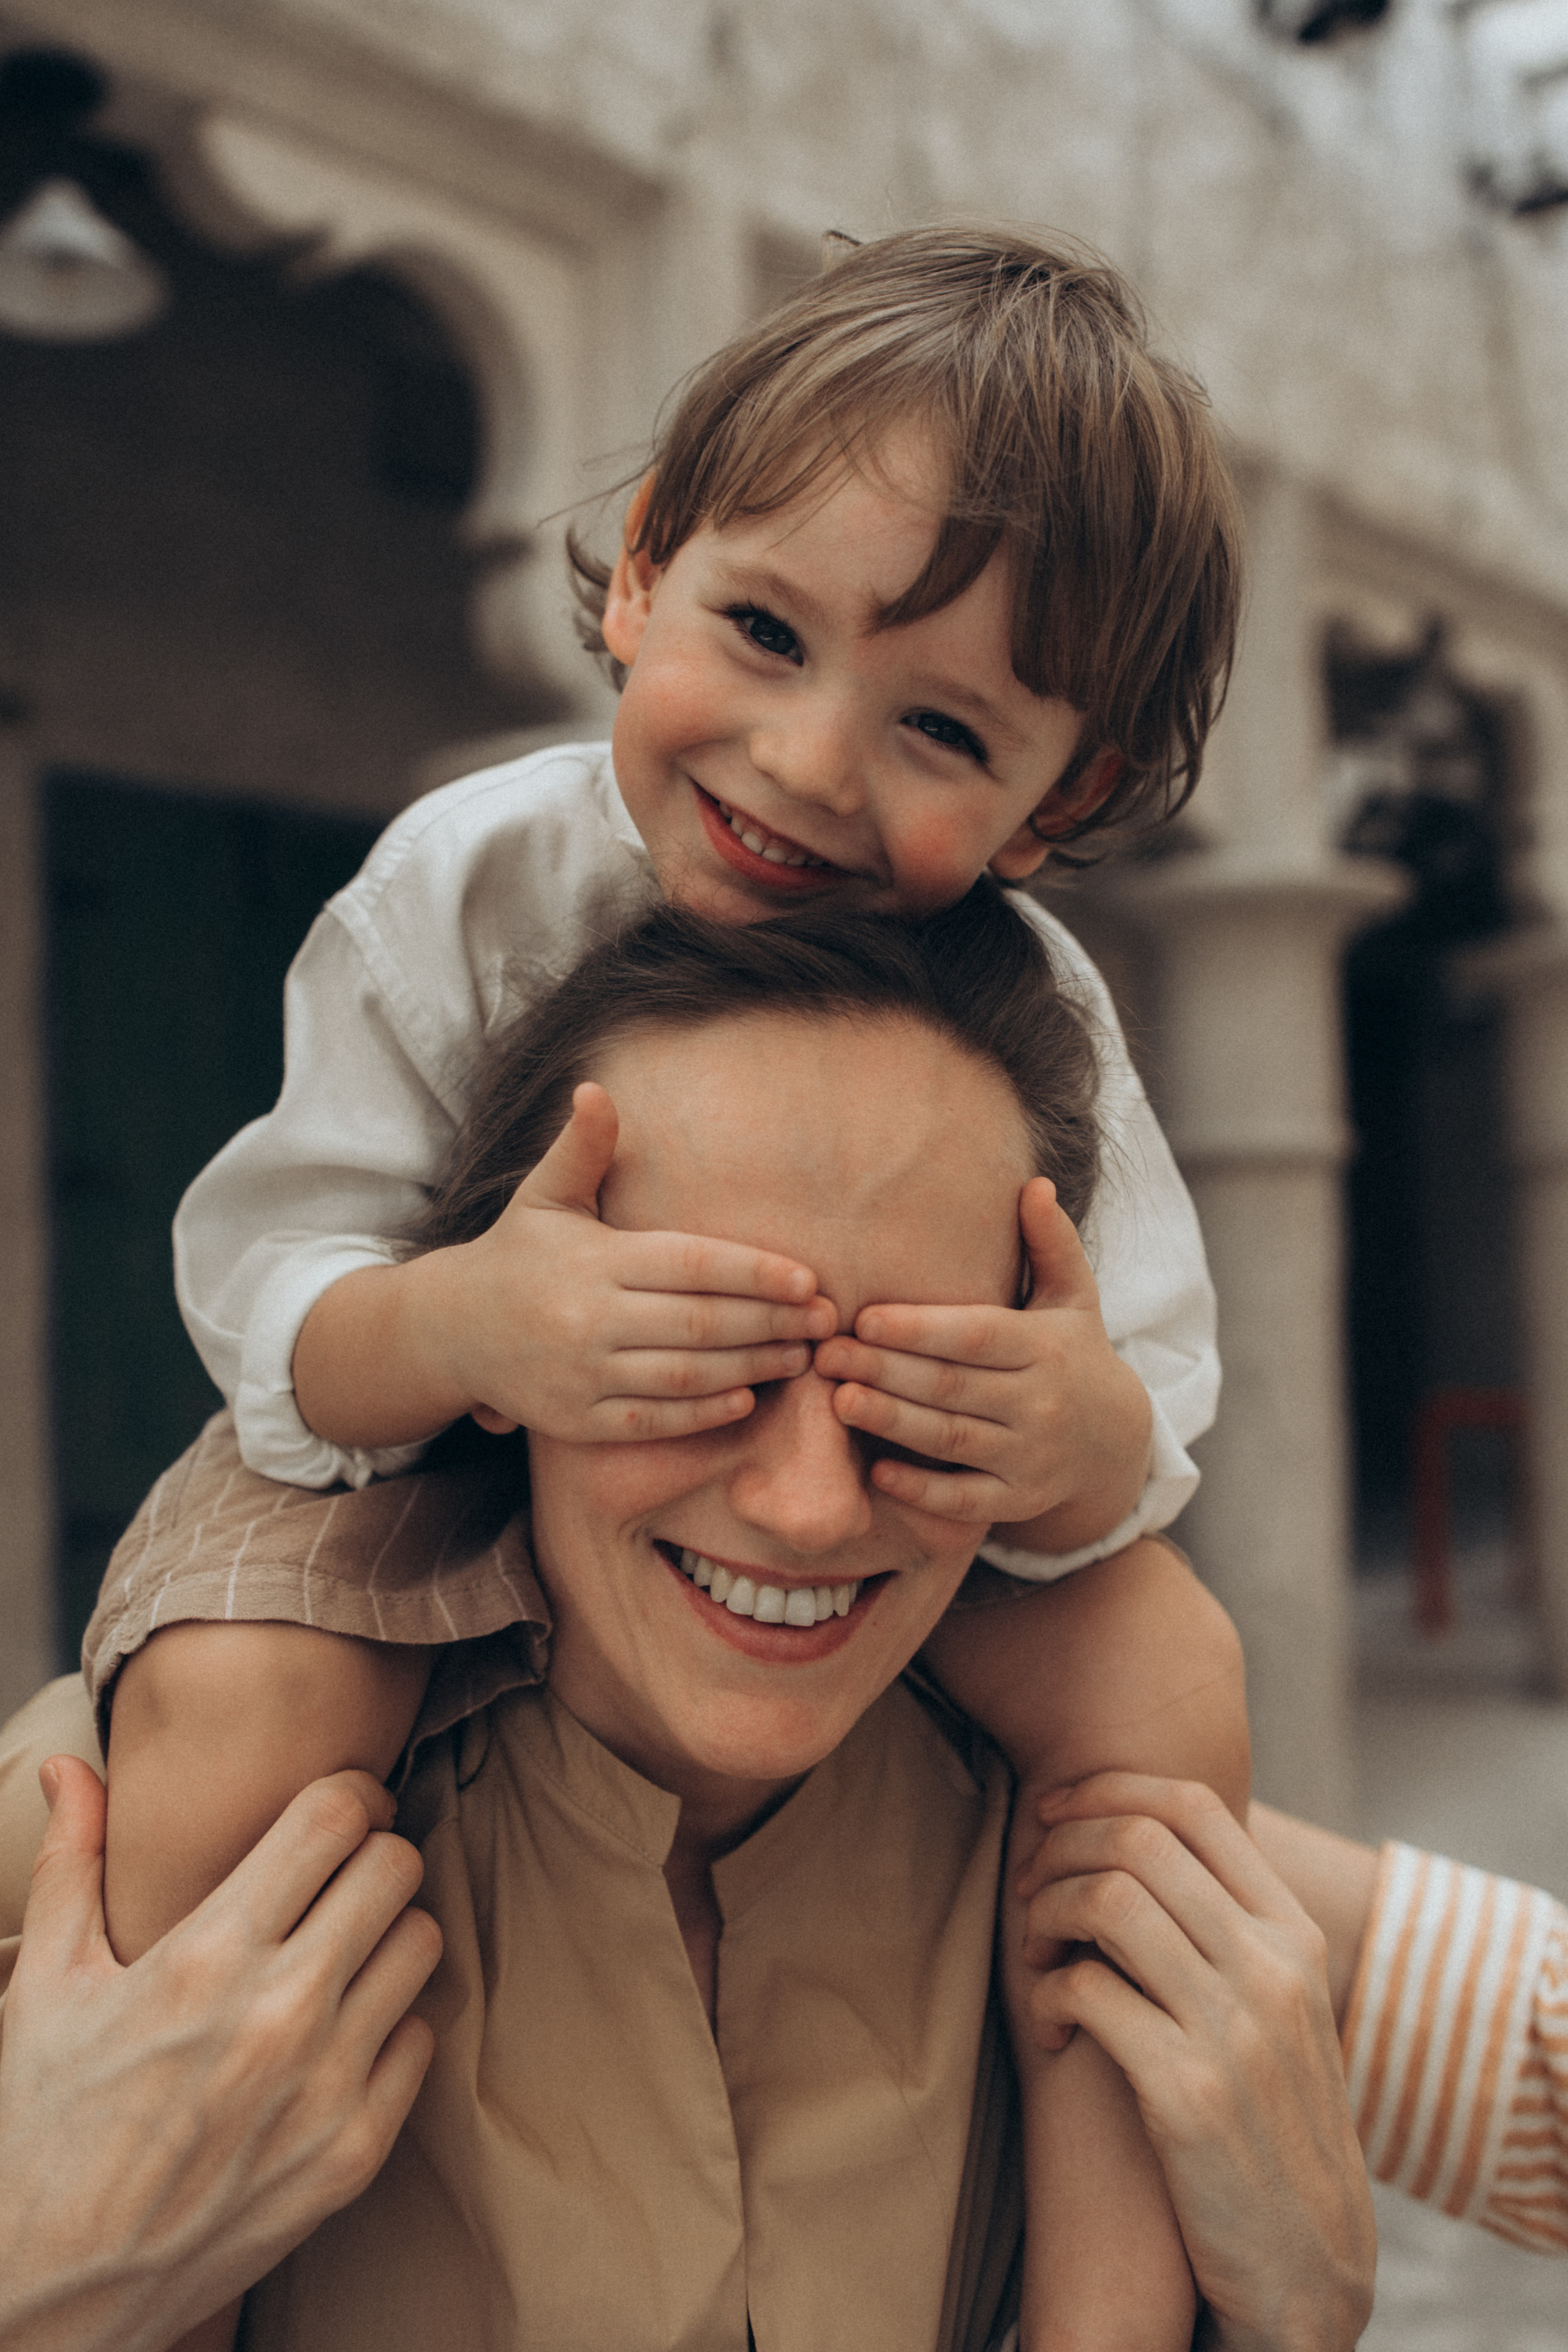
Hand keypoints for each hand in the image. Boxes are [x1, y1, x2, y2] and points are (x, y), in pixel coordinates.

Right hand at [0, 1757, 441, 2351]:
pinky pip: (420, 2039)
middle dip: (373, 1853)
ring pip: (423, 1944)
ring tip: (343, 1945)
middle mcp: (280, 2013)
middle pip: (397, 1866)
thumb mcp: (46, 1985)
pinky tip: (341, 2028)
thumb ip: (75, 1860)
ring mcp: (326, 2087)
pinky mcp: (354, 2154)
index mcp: (206, 1956)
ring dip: (389, 1932)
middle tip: (343, 1871)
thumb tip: (73, 1764)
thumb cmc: (41, 2127)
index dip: (345, 1793)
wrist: (53, 2292)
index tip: (331, 1808)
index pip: (334, 1816)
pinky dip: (391, 2022)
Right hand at [416, 1083, 836, 1441]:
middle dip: (771, 1323)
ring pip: (684, 1376)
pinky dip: (701, 1413)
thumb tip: (595, 1088)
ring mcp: (581, 1375)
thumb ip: (582, 1148)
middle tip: (827, 1322)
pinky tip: (746, 1397)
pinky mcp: (576, 1420)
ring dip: (751, 1368)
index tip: (808, 1279)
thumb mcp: (543, 1195)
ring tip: (802, 1357)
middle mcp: (588, 1319)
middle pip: (700, 1323)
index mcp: (594, 1261)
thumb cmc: (518, 1253)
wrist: (451, 1330)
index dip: (754, 1272)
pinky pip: (651, 1421)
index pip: (691, 1265)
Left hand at [814, 1177, 1150, 1542]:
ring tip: (838, 1399)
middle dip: (884, 1370)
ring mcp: (1031, 1458)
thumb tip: (1034, 1183)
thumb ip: (1051, 1242)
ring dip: (891, 1421)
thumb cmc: (1071, 1354)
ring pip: (951, 1440)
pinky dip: (923, 1490)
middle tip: (824, 1353)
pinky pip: (965, 1501)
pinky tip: (878, 1470)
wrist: (1112, 1443)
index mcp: (1047, 1346)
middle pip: (952, 1387)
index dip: (919, 1329)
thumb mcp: (1072, 1297)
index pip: (976, 1336)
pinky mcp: (1018, 1501)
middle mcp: (1042, 1403)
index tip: (863, 1317)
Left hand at [1005, 1772, 1374, 2351]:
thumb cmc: (1270, 2121)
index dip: (1105, 1788)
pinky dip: (1046, 1996)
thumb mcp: (1280, 2009)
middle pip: (1137, 1839)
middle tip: (1028, 1887)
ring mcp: (1233, 2030)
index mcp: (1293, 1936)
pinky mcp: (1187, 2094)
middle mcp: (1272, 1968)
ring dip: (1044, 1914)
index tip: (1054, 1812)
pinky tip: (1052, 2030)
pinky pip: (1085, 1991)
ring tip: (1036, 1955)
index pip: (1191, 1805)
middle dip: (1059, 1848)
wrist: (1306, 2263)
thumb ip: (1229, 1926)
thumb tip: (1142, 1835)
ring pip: (1106, 1902)